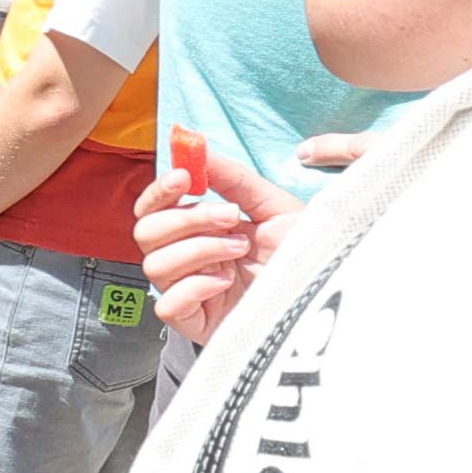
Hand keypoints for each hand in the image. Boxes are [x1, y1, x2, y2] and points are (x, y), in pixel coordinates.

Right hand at [130, 132, 368, 341]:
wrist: (326, 295)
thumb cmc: (301, 253)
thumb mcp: (273, 207)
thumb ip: (234, 179)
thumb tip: (198, 149)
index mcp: (197, 231)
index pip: (151, 209)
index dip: (159, 191)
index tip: (186, 178)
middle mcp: (186, 260)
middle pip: (145, 233)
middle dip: (186, 219)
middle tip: (231, 218)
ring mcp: (188, 292)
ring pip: (154, 265)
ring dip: (198, 250)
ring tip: (239, 249)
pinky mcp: (195, 324)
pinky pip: (168, 305)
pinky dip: (194, 287)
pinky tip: (226, 283)